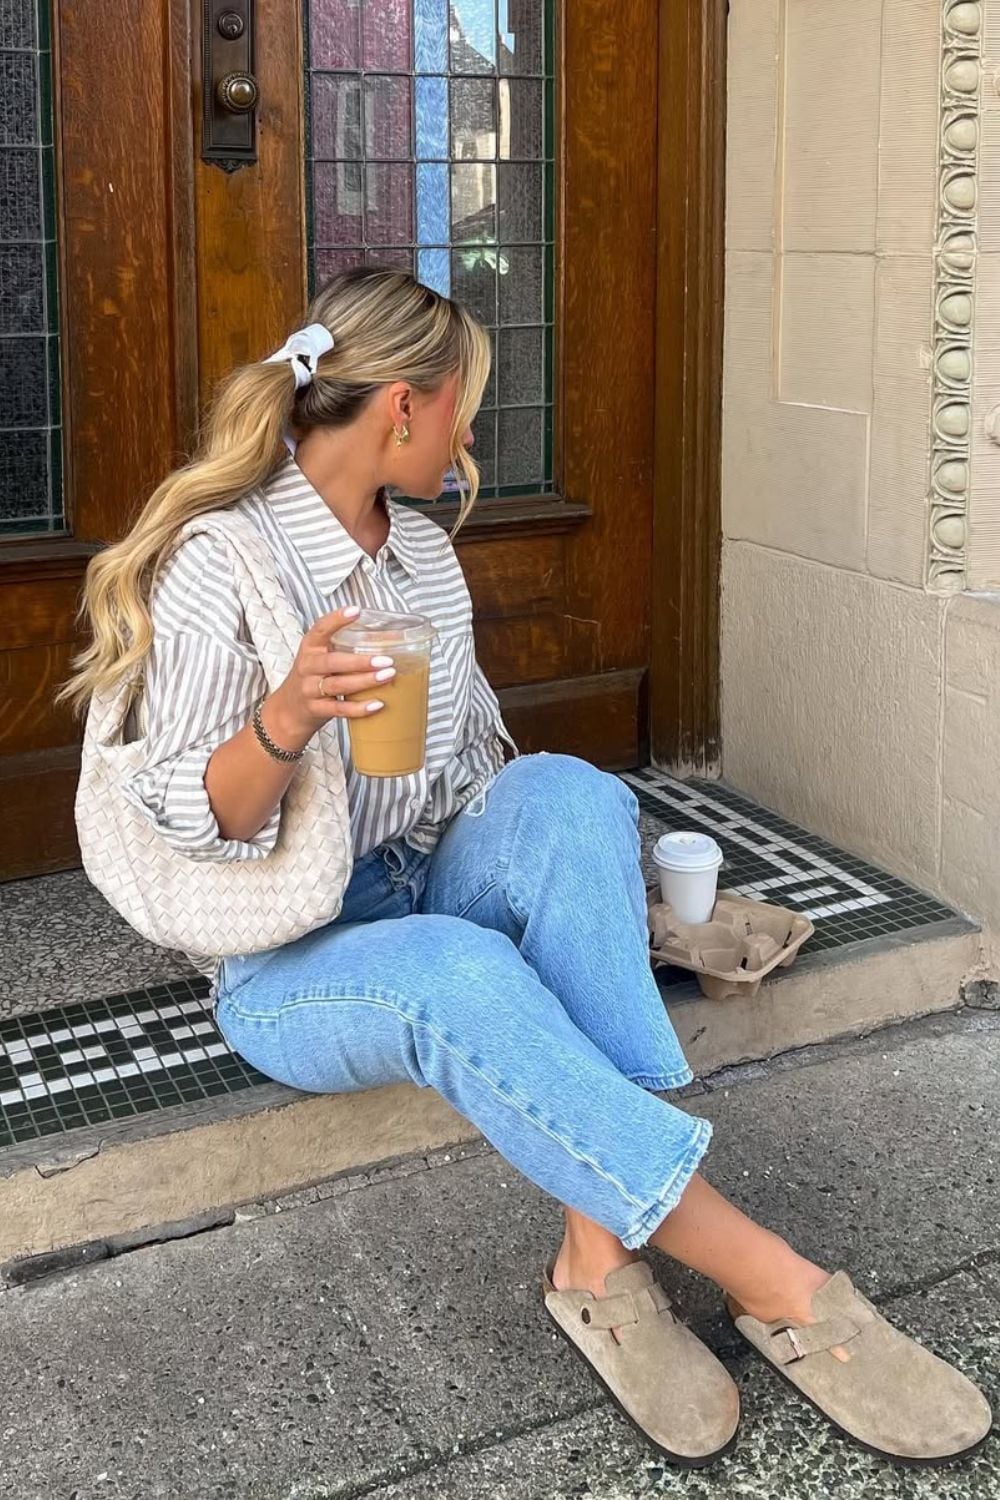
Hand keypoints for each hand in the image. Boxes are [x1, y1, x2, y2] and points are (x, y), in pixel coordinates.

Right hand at [264, 606, 390, 749]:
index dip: (337, 619)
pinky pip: (339, 709)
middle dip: (360, 661)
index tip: (356, 611)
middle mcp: (308, 666)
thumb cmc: (312, 678)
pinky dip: (359, 708)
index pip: (320, 629)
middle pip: (333, 662)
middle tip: (386, 660)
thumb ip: (342, 648)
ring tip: (387, 676)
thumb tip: (384, 638)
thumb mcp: (319, 658)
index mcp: (310, 648)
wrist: (288, 710)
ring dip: (365, 681)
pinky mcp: (315, 709)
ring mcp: (309, 689)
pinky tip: (377, 704)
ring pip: (338, 684)